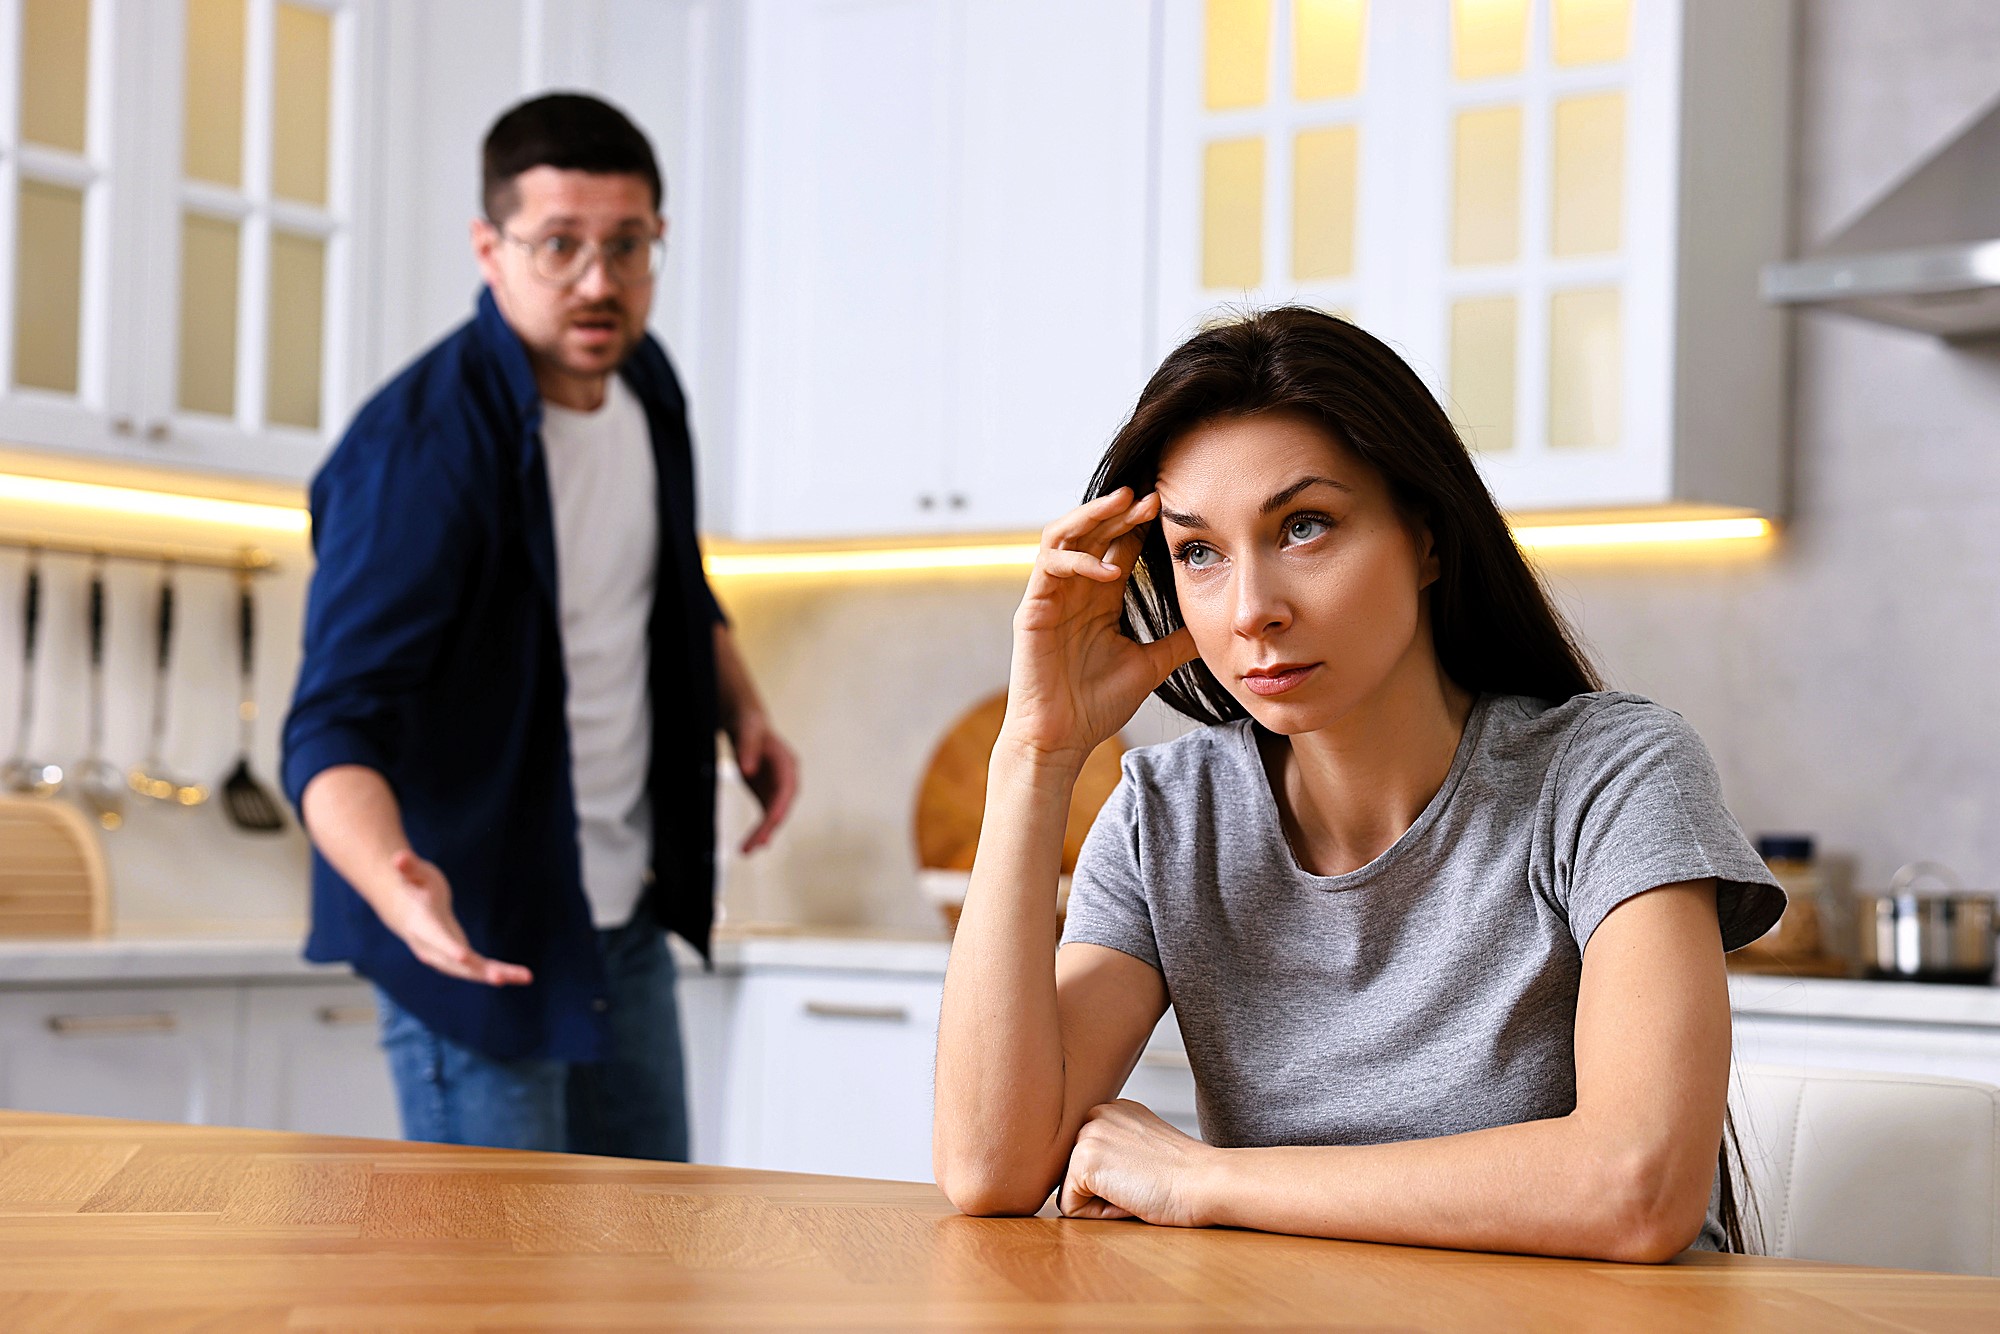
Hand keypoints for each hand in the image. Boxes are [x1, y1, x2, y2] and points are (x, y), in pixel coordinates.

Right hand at [378, 849, 533, 986]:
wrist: (403, 907)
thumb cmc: (412, 884)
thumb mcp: (413, 872)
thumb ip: (409, 867)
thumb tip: (399, 857)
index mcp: (421, 925)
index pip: (435, 938)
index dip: (448, 947)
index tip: (463, 956)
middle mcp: (431, 947)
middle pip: (455, 963)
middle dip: (477, 971)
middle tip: (500, 978)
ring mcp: (443, 956)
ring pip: (471, 970)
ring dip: (495, 975)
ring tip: (525, 977)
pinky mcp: (457, 958)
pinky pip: (478, 968)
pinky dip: (498, 972)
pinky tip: (520, 976)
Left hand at [728, 710, 797, 853]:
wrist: (748, 725)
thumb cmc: (750, 725)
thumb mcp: (747, 731)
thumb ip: (747, 749)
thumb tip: (747, 771)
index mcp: (787, 764)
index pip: (786, 791)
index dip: (779, 808)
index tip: (770, 823)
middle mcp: (787, 780)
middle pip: (780, 808)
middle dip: (769, 828)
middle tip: (754, 846)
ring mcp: (777, 789)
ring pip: (773, 816)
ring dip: (762, 834)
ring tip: (746, 851)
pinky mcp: (766, 794)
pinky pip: (765, 816)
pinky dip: (758, 830)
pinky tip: (751, 845)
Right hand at [1002, 489, 1197, 772]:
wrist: (1062, 740)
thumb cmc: (1096, 706)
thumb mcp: (1150, 665)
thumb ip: (1176, 642)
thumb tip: (1215, 627)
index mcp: (1098, 599)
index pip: (1118, 546)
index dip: (1141, 525)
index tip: (1172, 510)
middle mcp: (1073, 590)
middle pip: (1093, 531)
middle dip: (1122, 511)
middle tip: (1154, 498)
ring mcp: (1050, 597)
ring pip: (1064, 535)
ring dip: (1094, 516)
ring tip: (1125, 504)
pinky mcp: (1032, 610)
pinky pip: (1049, 566)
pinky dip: (1078, 560)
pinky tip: (1108, 570)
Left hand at [1059, 1099, 1217, 1227]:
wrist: (1206, 1181)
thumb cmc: (1187, 1176)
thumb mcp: (1146, 1148)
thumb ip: (1119, 1148)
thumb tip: (1096, 1173)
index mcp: (1114, 1110)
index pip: (1092, 1160)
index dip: (1118, 1180)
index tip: (1149, 1173)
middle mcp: (1097, 1114)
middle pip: (1077, 1174)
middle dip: (1105, 1190)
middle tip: (1145, 1182)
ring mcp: (1087, 1134)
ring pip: (1074, 1191)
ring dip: (1103, 1201)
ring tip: (1138, 1188)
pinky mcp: (1083, 1160)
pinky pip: (1071, 1207)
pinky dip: (1099, 1215)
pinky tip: (1130, 1197)